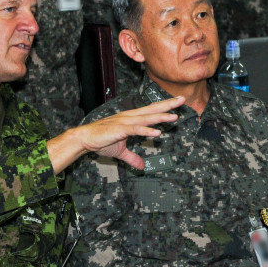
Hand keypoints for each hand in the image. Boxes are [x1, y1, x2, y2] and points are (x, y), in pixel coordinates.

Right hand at [47, 96, 183, 172]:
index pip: (151, 111)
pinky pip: (135, 129)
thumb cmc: (101, 141)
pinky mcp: (119, 129)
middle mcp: (129, 117)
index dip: (164, 106)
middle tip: (182, 100)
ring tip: (174, 117)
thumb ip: (132, 158)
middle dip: (168, 105)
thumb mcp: (120, 152)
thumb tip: (142, 167)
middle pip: (152, 110)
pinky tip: (157, 132)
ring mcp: (125, 122)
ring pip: (146, 118)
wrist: (85, 139)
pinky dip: (146, 130)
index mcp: (131, 119)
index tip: (177, 103)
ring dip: (160, 117)